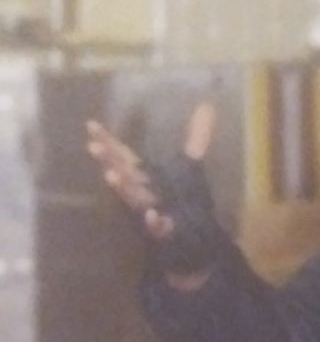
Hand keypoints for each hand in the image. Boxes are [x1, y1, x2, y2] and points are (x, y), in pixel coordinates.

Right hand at [86, 103, 218, 289]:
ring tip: (110, 176)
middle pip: (124, 173)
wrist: (192, 236)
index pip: (124, 154)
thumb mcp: (191, 164)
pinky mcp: (163, 231)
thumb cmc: (183, 197)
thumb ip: (197, 136)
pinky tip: (154, 216)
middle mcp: (143, 190)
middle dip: (109, 160)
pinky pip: (157, 227)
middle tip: (93, 146)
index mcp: (145, 175)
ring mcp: (150, 210)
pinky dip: (155, 221)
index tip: (91, 124)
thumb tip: (207, 105)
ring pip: (134, 199)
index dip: (108, 140)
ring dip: (123, 188)